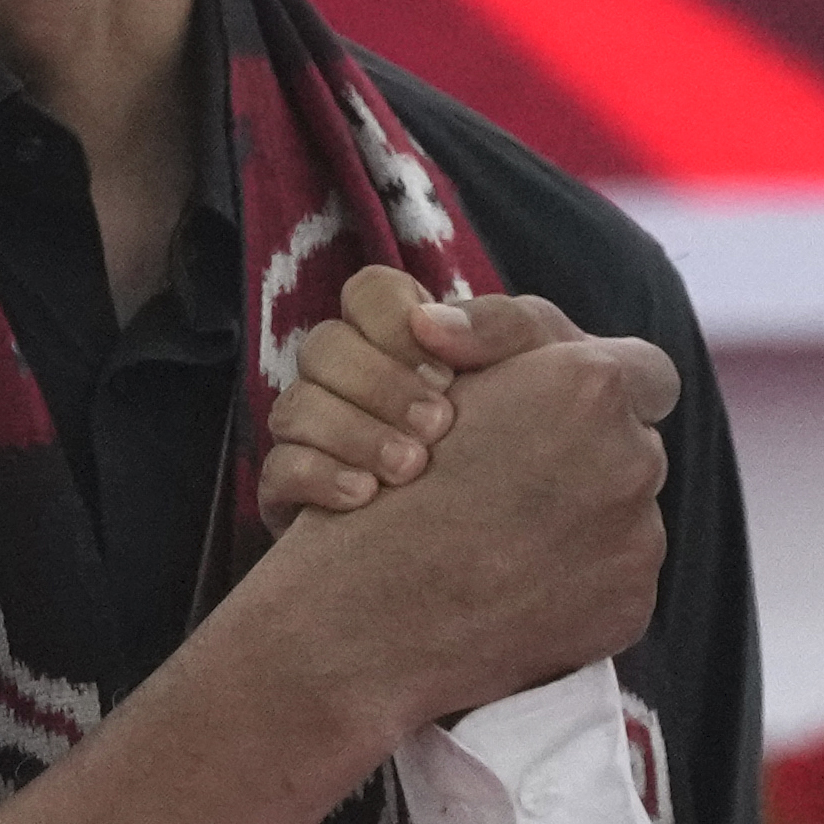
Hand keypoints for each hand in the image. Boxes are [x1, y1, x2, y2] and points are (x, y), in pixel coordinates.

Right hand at [246, 311, 681, 734]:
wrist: (366, 616)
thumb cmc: (387, 486)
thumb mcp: (446, 381)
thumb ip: (516, 351)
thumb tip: (560, 355)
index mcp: (591, 387)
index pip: (646, 372)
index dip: (609, 390)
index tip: (570, 411)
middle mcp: (633, 458)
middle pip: (635, 445)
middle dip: (589, 458)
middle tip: (520, 479)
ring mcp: (639, 539)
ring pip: (627, 514)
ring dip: (583, 519)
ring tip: (508, 537)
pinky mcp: (630, 605)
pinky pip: (616, 577)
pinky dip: (576, 578)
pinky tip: (515, 582)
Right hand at [260, 265, 585, 532]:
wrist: (540, 531)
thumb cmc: (542, 433)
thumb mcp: (545, 367)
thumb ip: (502, 327)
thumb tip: (428, 321)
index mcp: (402, 336)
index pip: (367, 292)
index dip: (393, 322)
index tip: (445, 372)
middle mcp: (349, 378)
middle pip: (324, 346)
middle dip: (379, 384)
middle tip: (438, 426)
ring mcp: (316, 433)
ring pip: (295, 406)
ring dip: (353, 432)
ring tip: (411, 468)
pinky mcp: (296, 494)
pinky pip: (278, 470)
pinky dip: (318, 477)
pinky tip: (366, 498)